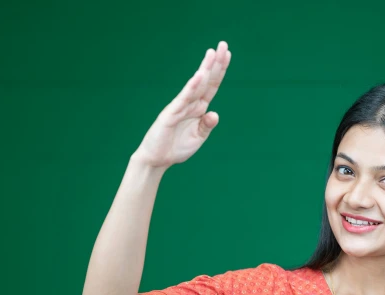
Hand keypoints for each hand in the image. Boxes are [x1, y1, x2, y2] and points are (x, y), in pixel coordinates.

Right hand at [132, 41, 230, 168]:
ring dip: (204, 69)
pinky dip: (191, 88)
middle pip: (206, 80)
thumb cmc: (176, 148)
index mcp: (199, 108)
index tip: (227, 54)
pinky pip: (183, 99)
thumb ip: (207, 125)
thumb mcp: (198, 138)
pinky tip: (199, 76)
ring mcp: (180, 107)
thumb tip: (214, 113)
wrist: (156, 159)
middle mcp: (190, 104)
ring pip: (196, 86)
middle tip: (223, 44)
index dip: (220, 70)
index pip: (212, 86)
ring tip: (212, 53)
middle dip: (215, 63)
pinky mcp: (171, 114)